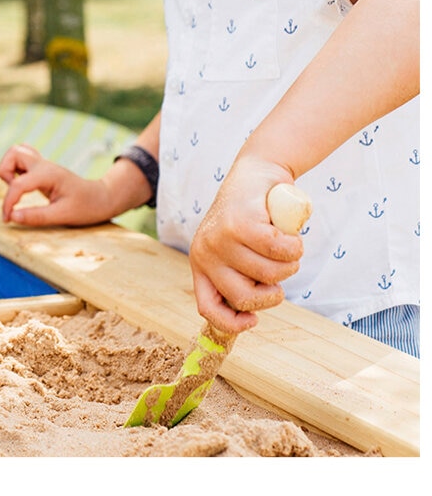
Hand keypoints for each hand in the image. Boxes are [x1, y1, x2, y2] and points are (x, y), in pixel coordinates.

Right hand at [0, 143, 115, 226]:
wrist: (102, 198)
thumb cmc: (87, 207)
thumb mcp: (63, 216)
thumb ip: (37, 216)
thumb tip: (13, 217)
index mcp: (48, 175)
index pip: (17, 184)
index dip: (8, 203)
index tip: (8, 219)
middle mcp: (44, 165)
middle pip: (13, 153)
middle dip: (5, 173)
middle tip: (14, 193)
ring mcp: (43, 164)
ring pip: (16, 151)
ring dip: (9, 168)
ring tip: (16, 188)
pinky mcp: (43, 168)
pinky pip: (23, 158)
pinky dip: (15, 168)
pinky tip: (22, 184)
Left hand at [188, 157, 305, 333]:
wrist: (256, 172)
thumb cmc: (251, 218)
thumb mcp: (237, 250)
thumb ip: (239, 276)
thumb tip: (248, 313)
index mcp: (201, 264)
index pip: (207, 307)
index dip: (231, 323)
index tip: (254, 320)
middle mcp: (205, 253)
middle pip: (245, 297)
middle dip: (273, 292)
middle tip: (280, 271)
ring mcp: (221, 238)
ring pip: (269, 274)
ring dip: (289, 264)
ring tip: (285, 246)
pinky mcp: (241, 223)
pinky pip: (280, 251)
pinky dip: (294, 246)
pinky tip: (290, 236)